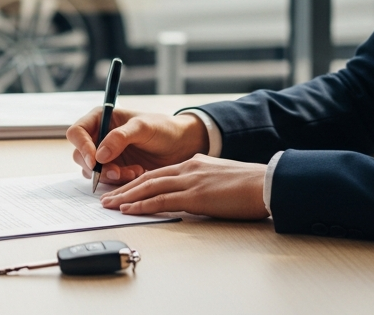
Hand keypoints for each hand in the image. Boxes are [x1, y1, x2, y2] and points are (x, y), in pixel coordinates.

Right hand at [66, 108, 207, 184]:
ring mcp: (105, 154)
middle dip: (97, 167)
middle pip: (80, 155)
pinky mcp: (114, 169)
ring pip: (92, 171)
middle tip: (117, 172)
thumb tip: (99, 156)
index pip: (77, 132)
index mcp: (100, 118)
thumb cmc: (163, 128)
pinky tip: (137, 173)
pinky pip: (106, 180)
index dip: (81, 147)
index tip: (95, 160)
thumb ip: (119, 138)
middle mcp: (99, 136)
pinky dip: (119, 181)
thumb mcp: (143, 127)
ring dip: (110, 175)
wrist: (180, 145)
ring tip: (134, 171)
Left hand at [100, 154, 269, 219]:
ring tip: (109, 204)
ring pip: (149, 187)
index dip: (138, 181)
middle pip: (148, 177)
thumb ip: (203, 182)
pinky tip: (128, 209)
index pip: (158, 172)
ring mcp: (190, 181)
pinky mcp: (195, 195)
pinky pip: (161, 200)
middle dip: (125, 188)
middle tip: (106, 197)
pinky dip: (141, 205)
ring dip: (126, 197)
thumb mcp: (220, 178)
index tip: (123, 190)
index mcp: (194, 163)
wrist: (266, 183)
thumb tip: (192, 194)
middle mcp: (188, 168)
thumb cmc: (250, 186)